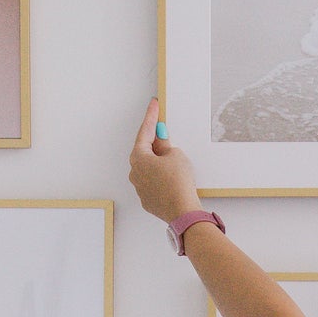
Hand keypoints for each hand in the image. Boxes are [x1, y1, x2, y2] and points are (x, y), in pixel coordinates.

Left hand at [129, 99, 202, 225]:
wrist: (182, 211)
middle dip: (154, 140)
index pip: (145, 131)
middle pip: (144, 150)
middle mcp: (135, 172)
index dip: (151, 116)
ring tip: (172, 157)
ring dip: (158, 160)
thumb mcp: (175, 156)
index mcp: (138, 157)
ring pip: (148, 167)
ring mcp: (140, 187)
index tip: (153, 105)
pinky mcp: (148, 199)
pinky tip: (171, 175)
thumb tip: (161, 141)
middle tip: (163, 129)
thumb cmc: (178, 182)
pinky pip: (153, 181)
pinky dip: (160, 175)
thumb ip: (165, 145)